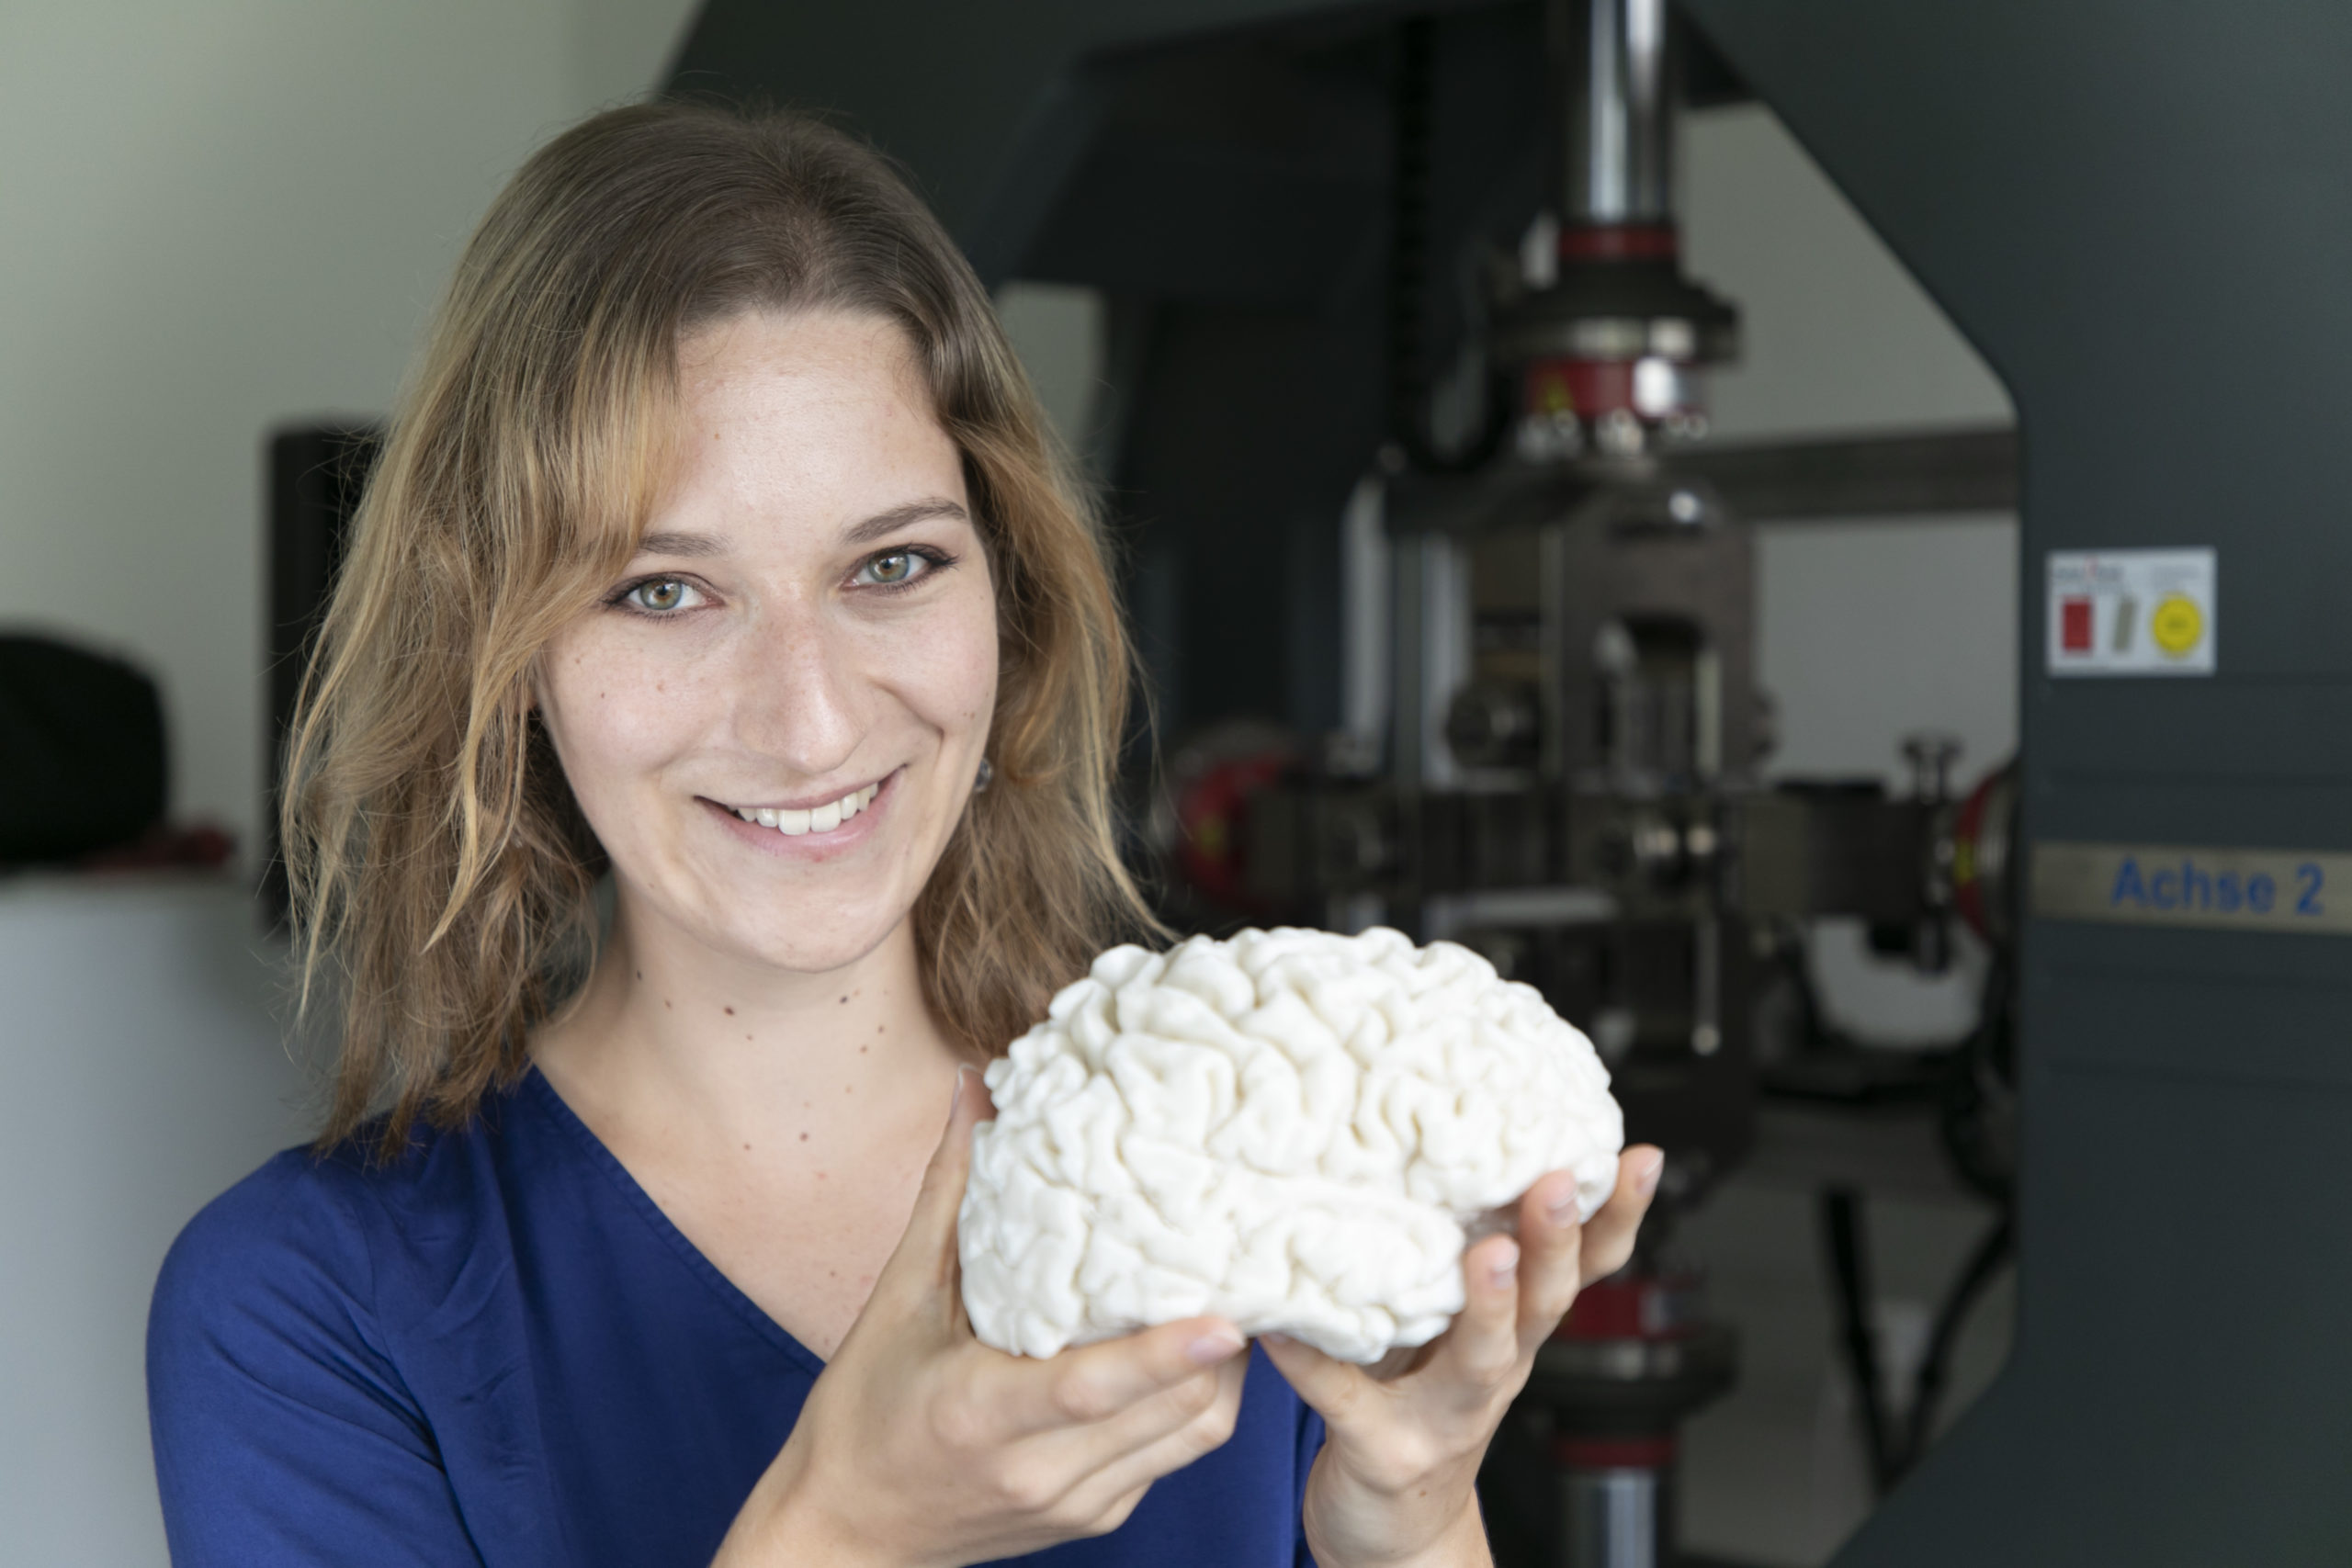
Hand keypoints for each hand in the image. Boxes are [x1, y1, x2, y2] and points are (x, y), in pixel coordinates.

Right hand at [712, 1069, 1251, 1567]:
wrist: (845, 1536)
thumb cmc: (862, 1412)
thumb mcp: (898, 1298)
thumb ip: (950, 1195)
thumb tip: (976, 1089)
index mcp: (981, 1414)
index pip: (1089, 1387)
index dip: (1163, 1353)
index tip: (1228, 1319)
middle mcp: (1038, 1469)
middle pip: (1171, 1410)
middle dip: (1226, 1342)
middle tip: (1251, 1261)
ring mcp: (1075, 1502)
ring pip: (1190, 1435)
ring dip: (1223, 1370)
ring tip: (1236, 1294)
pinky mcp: (1095, 1517)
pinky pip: (1172, 1454)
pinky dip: (1193, 1398)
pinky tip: (1192, 1348)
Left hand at [1260, 1146, 1665, 1567]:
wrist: (1395, 1532)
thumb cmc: (1416, 1406)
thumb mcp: (1454, 1330)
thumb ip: (1452, 1254)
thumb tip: (1435, 1137)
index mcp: (1516, 1334)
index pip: (1582, 1269)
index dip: (1615, 1217)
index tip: (1640, 1158)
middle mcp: (1494, 1374)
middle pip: (1544, 1306)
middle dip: (1555, 1243)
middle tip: (1556, 1182)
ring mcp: (1443, 1417)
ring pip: (1481, 1361)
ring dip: (1490, 1307)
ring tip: (1488, 1254)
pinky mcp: (1381, 1450)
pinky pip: (1344, 1399)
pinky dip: (1313, 1361)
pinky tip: (1284, 1323)